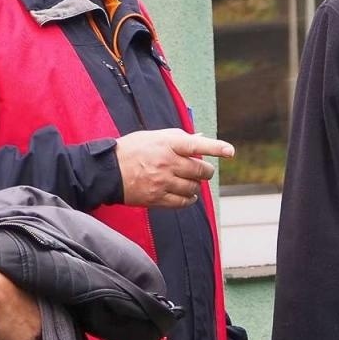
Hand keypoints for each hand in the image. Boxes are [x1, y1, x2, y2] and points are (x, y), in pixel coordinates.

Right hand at [115, 128, 234, 207]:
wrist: (108, 171)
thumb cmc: (132, 150)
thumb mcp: (154, 136)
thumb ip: (179, 138)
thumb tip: (201, 138)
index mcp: (167, 143)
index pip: (197, 145)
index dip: (216, 147)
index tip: (230, 151)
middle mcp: (167, 162)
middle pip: (201, 170)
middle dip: (206, 171)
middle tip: (203, 170)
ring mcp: (162, 182)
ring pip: (194, 187)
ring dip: (197, 186)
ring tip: (190, 182)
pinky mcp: (157, 198)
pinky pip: (183, 202)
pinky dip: (189, 199)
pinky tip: (188, 195)